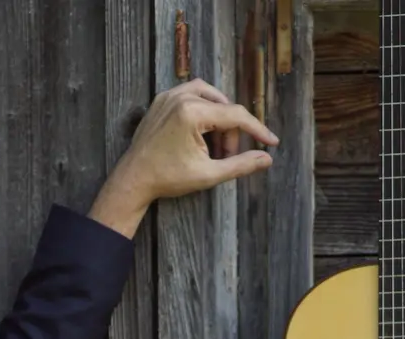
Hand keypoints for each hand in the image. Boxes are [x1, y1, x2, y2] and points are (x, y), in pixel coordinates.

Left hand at [88, 79, 278, 236]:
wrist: (134, 178)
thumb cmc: (168, 178)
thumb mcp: (208, 174)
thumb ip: (240, 165)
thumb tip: (267, 159)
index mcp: (192, 113)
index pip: (236, 116)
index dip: (257, 130)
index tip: (271, 142)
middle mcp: (181, 97)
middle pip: (224, 108)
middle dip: (231, 133)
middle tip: (224, 157)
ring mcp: (169, 95)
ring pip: (211, 97)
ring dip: (219, 118)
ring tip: (214, 146)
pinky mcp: (162, 98)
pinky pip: (192, 93)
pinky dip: (204, 108)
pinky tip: (202, 130)